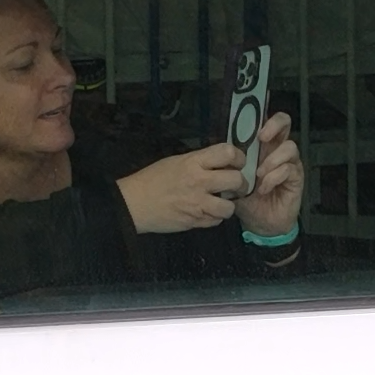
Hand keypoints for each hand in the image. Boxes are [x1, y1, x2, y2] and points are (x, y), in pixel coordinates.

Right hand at [115, 143, 247, 232]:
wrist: (134, 203)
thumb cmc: (152, 180)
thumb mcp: (176, 161)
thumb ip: (199, 162)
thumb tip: (221, 164)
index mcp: (194, 162)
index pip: (228, 153)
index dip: (239, 157)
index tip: (238, 163)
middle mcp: (199, 182)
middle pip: (236, 180)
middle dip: (240, 184)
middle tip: (236, 186)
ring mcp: (198, 204)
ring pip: (230, 207)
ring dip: (228, 205)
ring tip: (221, 202)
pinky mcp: (195, 222)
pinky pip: (216, 221)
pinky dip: (214, 217)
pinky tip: (206, 212)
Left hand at [232, 114, 302, 238]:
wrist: (259, 223)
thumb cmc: (248, 199)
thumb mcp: (234, 179)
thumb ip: (231, 163)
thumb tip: (224, 149)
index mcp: (262, 147)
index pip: (266, 120)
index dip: (263, 113)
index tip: (255, 116)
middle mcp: (277, 150)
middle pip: (285, 123)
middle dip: (274, 126)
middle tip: (262, 138)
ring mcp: (289, 163)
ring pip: (289, 147)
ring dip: (272, 160)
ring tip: (259, 174)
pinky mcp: (296, 178)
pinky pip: (289, 170)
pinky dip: (273, 178)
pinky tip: (263, 189)